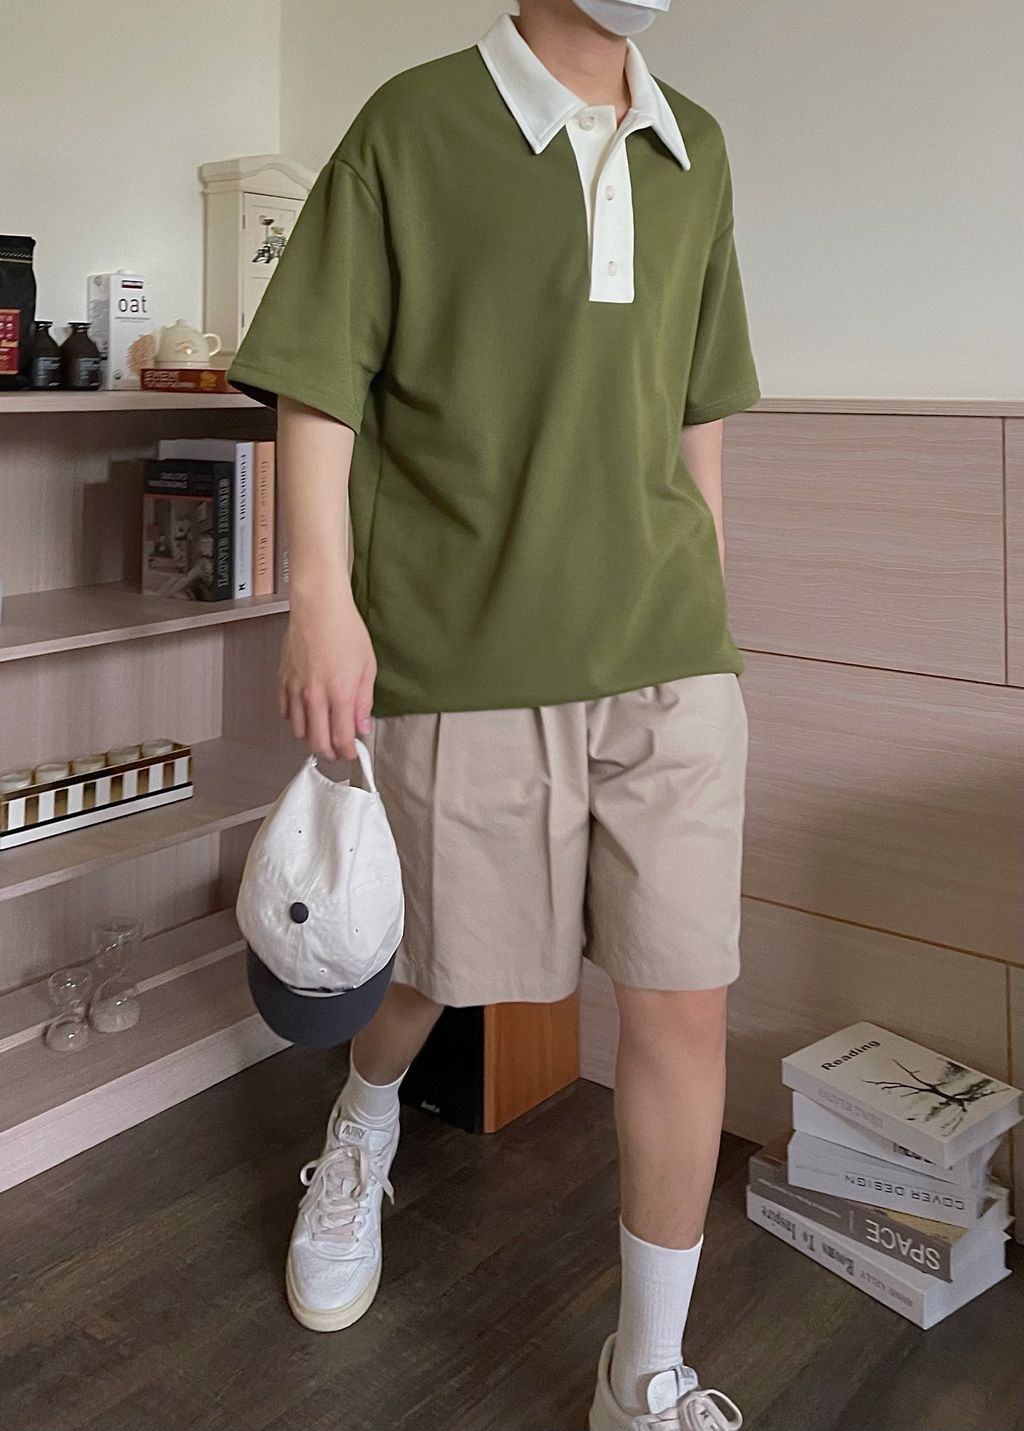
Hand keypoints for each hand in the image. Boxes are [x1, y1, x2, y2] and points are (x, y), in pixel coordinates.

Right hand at [278, 592, 375, 761]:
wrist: (318, 607)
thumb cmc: (345, 630)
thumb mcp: (368, 667)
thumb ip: (363, 701)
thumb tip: (361, 726)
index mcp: (340, 694)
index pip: (342, 739)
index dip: (348, 752)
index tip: (353, 753)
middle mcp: (315, 696)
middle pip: (318, 742)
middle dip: (331, 752)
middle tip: (339, 750)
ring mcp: (296, 689)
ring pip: (300, 731)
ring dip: (313, 737)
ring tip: (324, 731)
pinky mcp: (283, 681)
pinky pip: (286, 712)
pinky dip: (296, 719)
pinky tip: (307, 713)